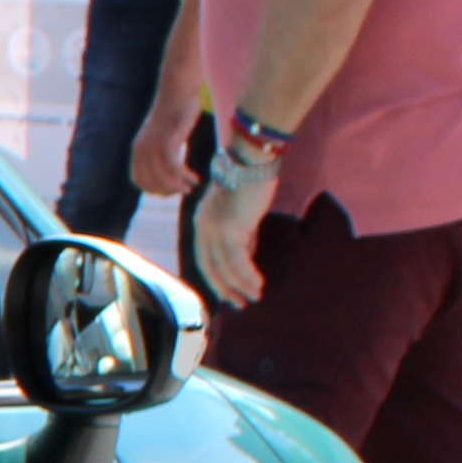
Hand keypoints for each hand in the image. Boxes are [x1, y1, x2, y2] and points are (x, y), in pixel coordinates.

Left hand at [130, 102, 193, 198]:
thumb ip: (162, 151)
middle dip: (168, 191)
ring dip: (178, 187)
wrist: (178, 90)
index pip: (139, 180)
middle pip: (151, 182)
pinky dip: (184, 176)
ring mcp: (153, 145)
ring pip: (163, 177)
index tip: (170, 192)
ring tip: (191, 187)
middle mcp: (141, 149)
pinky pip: (174, 167)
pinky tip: (194, 178)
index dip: (154, 190)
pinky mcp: (167, 140)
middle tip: (184, 191)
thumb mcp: (164, 134)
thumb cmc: (176, 111)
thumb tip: (170, 168)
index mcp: (138, 148)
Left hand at [194, 165, 273, 308]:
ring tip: (255, 297)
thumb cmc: (252, 180)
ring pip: (224, 268)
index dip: (217, 276)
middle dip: (225, 288)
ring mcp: (213, 229)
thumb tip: (246, 257)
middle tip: (240, 303)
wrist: (253, 159)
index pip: (205, 257)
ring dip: (239, 286)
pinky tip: (258, 285)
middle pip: (209, 267)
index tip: (230, 291)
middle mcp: (203, 227)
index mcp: (203, 222)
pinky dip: (247, 276)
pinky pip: (237, 262)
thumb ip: (242, 234)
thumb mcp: (243, 212)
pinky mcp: (229, 229)